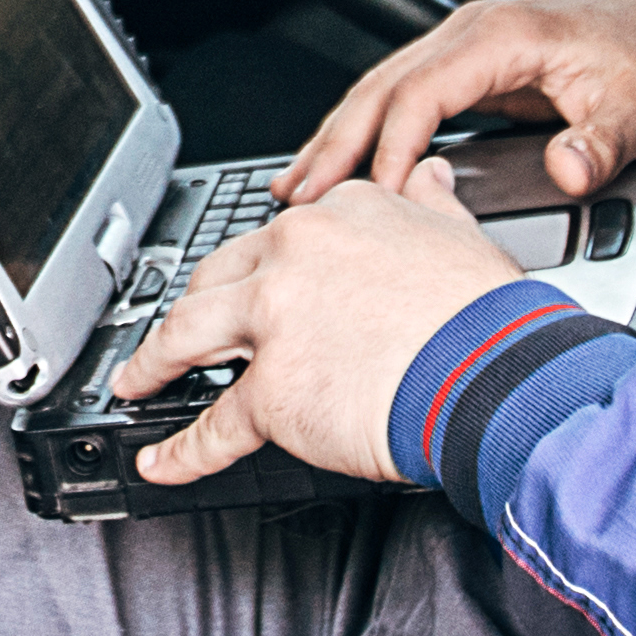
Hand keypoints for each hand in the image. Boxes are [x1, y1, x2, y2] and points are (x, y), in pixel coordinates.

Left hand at [111, 158, 525, 492]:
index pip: (272, 239)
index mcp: (334, 216)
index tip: (244, 288)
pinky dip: (180, 450)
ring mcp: (274, 322)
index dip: (254, 270)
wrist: (498, 374)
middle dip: (190, 308)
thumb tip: (427, 174)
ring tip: (136, 382)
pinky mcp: (270, 390)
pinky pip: (212, 426)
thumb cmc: (488, 318)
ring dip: (151, 363)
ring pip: (185, 336)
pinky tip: (160, 461)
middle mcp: (293, 256)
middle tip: (177, 335)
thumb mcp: (460, 232)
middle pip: (215, 280)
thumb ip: (430, 202)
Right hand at [283, 0, 635, 208]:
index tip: (375, 201)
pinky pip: (406, 99)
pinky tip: (353, 165)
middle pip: (380, 88)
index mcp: (499, 35)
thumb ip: (598, 143)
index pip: (419, 94)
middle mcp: (473, 34)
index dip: (390, 150)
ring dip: (340, 137)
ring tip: (298, 184)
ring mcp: (470, 48)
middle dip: (334, 143)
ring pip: (384, 90)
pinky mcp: (476, 68)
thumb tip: (566, 171)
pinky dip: (371, 131)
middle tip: (295, 194)